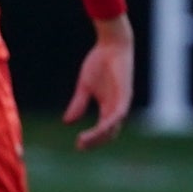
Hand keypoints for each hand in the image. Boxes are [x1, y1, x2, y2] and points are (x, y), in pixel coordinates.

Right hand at [66, 16, 132, 149]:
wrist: (111, 45)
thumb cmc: (100, 62)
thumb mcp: (85, 86)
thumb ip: (78, 104)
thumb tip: (67, 122)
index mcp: (108, 106)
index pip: (103, 130)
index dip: (92, 139)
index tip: (78, 146)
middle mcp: (117, 108)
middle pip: (109, 133)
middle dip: (94, 142)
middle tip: (80, 146)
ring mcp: (122, 102)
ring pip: (113, 127)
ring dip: (99, 136)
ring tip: (83, 141)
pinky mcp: (125, 95)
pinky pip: (118, 114)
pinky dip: (109, 123)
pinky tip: (100, 129)